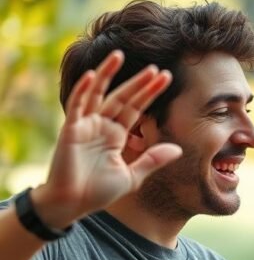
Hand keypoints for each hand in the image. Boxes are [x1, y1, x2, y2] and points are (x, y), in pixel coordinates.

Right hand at [35, 50, 180, 227]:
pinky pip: (77, 106)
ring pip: (98, 94)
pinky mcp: (70, 129)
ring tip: (119, 55)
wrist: (72, 204)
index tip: (166, 78)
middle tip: (156, 68)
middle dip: (138, 83)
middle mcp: (102, 125)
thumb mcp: (132, 176)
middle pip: (122, 98)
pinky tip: (91, 76)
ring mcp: (85, 125)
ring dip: (107, 74)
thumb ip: (152, 160)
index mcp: (117, 134)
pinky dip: (82, 91)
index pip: (136, 108)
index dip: (150, 93)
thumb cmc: (98, 191)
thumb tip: (178, 149)